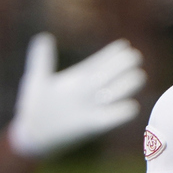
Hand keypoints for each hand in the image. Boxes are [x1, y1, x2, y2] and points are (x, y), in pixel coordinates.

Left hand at [7, 33, 145, 158]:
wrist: (32, 134)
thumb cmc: (34, 106)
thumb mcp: (37, 78)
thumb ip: (41, 58)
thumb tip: (43, 37)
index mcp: (77, 80)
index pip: (97, 64)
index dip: (111, 55)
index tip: (125, 45)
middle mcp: (86, 94)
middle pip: (107, 77)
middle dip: (121, 67)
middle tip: (136, 56)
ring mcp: (90, 109)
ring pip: (111, 95)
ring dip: (125, 86)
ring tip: (140, 76)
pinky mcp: (89, 127)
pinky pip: (108, 120)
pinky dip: (119, 114)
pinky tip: (132, 107)